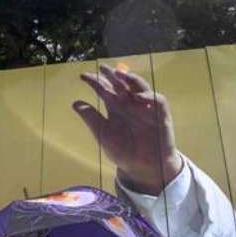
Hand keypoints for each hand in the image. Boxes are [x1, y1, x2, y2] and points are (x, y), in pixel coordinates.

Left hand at [75, 64, 182, 194]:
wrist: (142, 168)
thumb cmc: (123, 151)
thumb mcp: (103, 134)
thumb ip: (91, 118)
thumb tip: (74, 103)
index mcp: (116, 107)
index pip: (105, 89)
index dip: (95, 82)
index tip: (82, 76)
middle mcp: (130, 103)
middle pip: (121, 84)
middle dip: (113, 75)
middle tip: (103, 68)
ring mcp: (145, 107)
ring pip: (139, 87)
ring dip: (131, 79)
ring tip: (121, 74)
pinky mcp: (160, 114)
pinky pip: (158, 101)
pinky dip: (150, 96)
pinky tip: (139, 96)